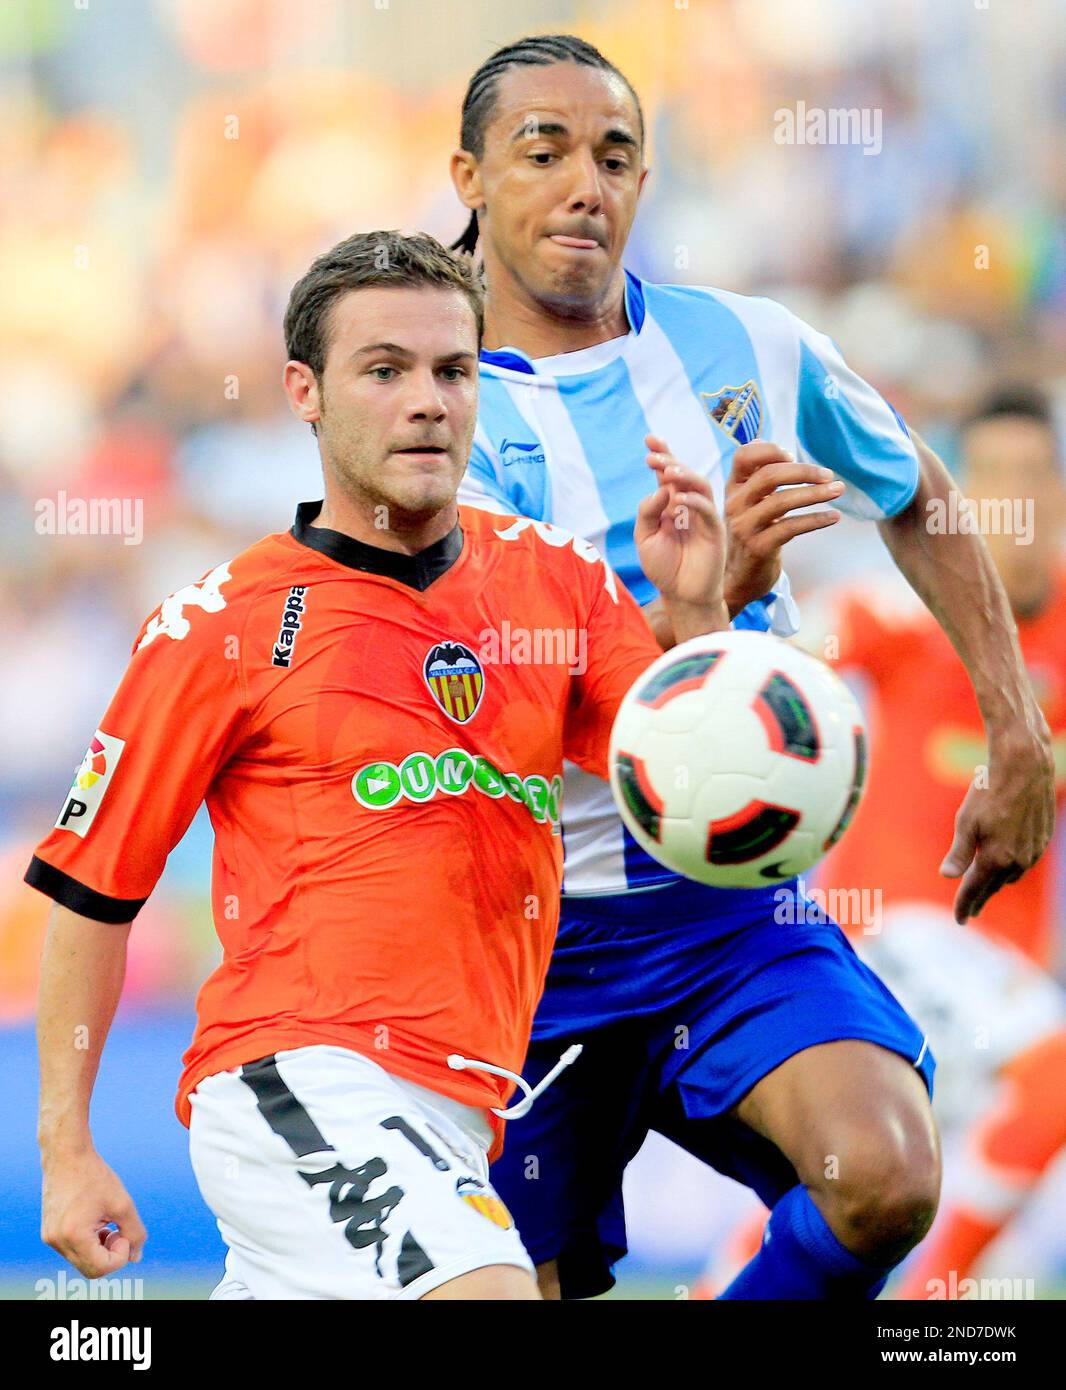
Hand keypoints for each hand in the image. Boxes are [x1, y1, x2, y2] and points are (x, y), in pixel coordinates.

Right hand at [41, 1147, 146, 1277]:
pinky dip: (88, 1243)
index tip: (122, 1231)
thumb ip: (134, 1232)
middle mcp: (57, 1241)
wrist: (66, 1155)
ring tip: (106, 1223)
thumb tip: (136, 1257)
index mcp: (74, 1235)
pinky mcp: (49, 1233)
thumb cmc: (95, 1176)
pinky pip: (73, 1250)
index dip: (120, 1255)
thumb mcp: (123, 1203)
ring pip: (82, 1261)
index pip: (101, 1268)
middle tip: (116, 1229)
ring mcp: (50, 1239)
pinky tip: (95, 1221)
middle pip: (91, 1269)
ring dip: (100, 1249)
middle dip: (110, 1255)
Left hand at [635, 436, 726, 631]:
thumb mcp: (645, 538)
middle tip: (653, 456)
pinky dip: (694, 501)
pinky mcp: (715, 531)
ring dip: (684, 475)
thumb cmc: (664, 568)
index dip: (662, 454)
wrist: (681, 596)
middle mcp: (689, 505)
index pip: (668, 474)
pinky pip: (707, 510)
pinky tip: (678, 500)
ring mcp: (704, 516)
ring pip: (700, 485)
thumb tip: (659, 488)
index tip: (650, 438)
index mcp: (671, 504)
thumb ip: (647, 512)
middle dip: (670, 460)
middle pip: (684, 473)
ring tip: (668, 471)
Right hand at [724, 442, 844, 615]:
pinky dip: (816, 520)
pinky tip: (834, 517)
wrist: (739, 577)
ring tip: (838, 490)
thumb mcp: (750, 503)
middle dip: (804, 472)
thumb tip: (779, 451)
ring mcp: (744, 526)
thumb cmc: (752, 533)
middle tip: (829, 475)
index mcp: (733, 488)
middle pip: (769, 475)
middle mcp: (734, 504)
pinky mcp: (757, 547)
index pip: (743, 456)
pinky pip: (790, 527)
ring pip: (782, 501)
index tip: (792, 456)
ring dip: (815, 494)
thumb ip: (760, 479)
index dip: (770, 450)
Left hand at [940, 716, 1056, 921]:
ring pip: (1011, 876)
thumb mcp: (966, 822)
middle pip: (993, 887)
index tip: (959, 920)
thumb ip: (959, 853)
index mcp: (995, 859)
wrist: (1024, 768)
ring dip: (996, 883)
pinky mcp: (1043, 839)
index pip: (975, 890)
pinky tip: (1005, 865)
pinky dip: (1011, 867)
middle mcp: (1017, 861)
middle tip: (970, 910)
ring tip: (984, 888)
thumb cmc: (989, 792)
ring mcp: (1033, 851)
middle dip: (980, 899)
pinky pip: (1025, 862)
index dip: (964, 906)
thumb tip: (947, 876)